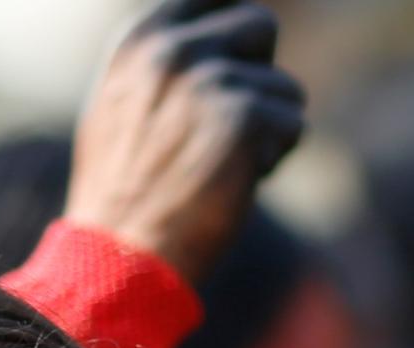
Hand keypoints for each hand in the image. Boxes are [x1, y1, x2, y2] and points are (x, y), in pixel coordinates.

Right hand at [61, 0, 305, 283]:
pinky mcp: (244, 118)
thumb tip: (228, 36)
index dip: (236, 34)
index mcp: (140, 39)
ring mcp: (210, 80)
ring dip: (267, 130)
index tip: (236, 61)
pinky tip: (231, 185)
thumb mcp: (123, 105)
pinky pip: (293, 127)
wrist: (120, 256)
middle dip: (257, 76)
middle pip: (261, 25)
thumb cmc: (122, 192)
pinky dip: (272, 161)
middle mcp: (174, 48)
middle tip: (230, 125)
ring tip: (219, 166)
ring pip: (285, 87)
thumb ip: (168, 63)